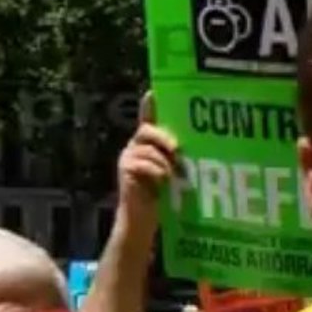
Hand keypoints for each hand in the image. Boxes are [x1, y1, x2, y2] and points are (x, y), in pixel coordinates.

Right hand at [116, 91, 178, 233]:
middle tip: (178, 148)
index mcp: (147, 144)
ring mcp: (127, 158)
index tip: (152, 92)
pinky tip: (164, 180)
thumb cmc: (162, 195)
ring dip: (164, 161)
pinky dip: (157, 171)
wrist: (143, 218)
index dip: (148, 106)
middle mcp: (134, 146)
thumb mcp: (173, 172)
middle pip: (146, 130)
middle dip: (163, 137)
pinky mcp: (124, 170)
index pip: (147, 120)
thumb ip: (175, 158)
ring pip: (148, 149)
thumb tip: (188, 149)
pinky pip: (143, 164)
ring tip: (173, 174)